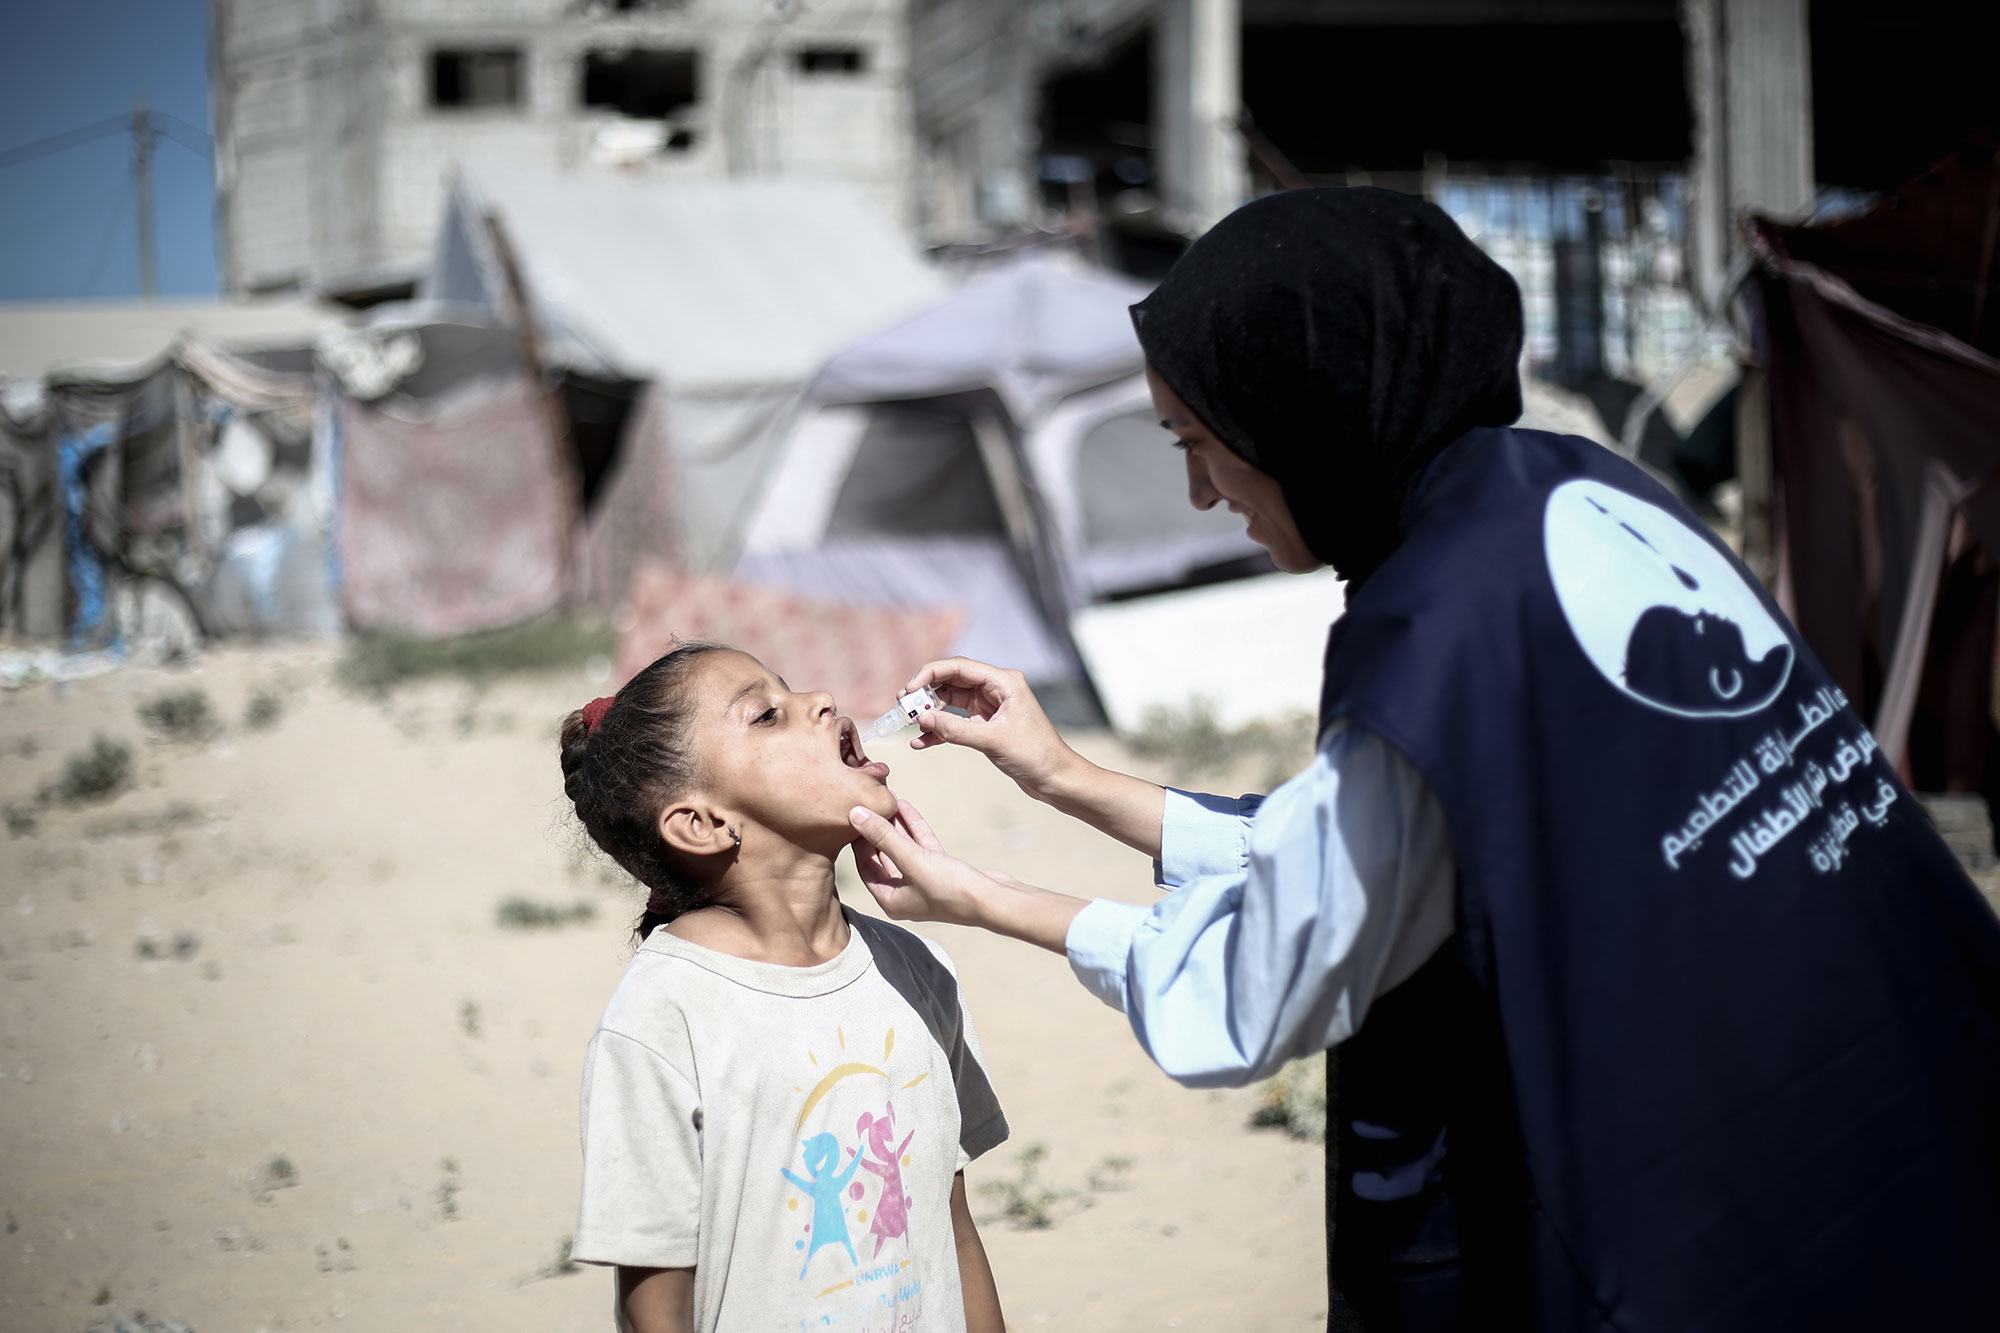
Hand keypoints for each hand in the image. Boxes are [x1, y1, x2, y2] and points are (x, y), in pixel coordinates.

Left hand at [848, 799, 1007, 926]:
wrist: (993, 899)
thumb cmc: (949, 888)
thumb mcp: (911, 859)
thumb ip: (883, 836)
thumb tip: (854, 814)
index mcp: (890, 900)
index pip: (865, 868)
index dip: (857, 842)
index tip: (851, 818)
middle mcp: (905, 894)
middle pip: (883, 858)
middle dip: (876, 831)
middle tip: (865, 805)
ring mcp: (925, 882)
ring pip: (903, 850)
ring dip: (894, 826)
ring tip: (883, 800)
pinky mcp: (943, 871)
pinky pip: (922, 846)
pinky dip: (913, 828)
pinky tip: (905, 807)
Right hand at [903, 657, 1082, 800]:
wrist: (1055, 779)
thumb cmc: (1035, 755)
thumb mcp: (992, 741)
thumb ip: (955, 729)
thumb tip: (922, 719)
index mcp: (1004, 682)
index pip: (959, 667)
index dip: (930, 674)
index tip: (909, 689)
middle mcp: (995, 690)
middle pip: (951, 681)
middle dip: (925, 693)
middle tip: (902, 706)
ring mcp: (990, 708)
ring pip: (950, 702)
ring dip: (929, 712)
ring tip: (908, 722)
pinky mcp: (986, 726)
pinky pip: (955, 723)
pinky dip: (938, 731)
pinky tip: (921, 742)